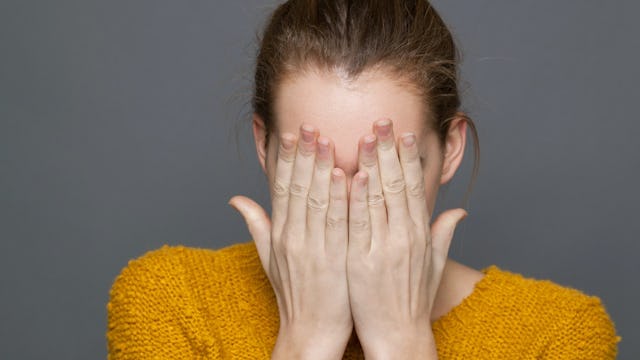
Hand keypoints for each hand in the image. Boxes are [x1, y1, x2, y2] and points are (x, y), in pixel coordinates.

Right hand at [230, 124, 351, 359]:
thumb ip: (257, 224)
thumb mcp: (269, 258)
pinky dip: (340, 198)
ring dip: (321, 167)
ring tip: (326, 138)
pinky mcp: (334, 260)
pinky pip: (337, 223)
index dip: (287, 160)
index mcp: (280, 234)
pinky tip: (346, 175)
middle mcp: (293, 237)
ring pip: (316, 200)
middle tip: (309, 124)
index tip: (292, 134)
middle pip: (298, 188)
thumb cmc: (295, 293)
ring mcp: (313, 248)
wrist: (310, 331)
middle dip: (303, 154)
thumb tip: (235, 198)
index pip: (282, 189)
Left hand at [346, 119, 467, 358]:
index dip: (408, 158)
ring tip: (366, 135)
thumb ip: (443, 234)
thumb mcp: (433, 265)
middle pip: (397, 185)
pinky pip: (360, 223)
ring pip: (379, 198)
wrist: (398, 336)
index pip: (414, 187)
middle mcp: (405, 236)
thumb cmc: (411, 300)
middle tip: (382, 120)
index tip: (402, 132)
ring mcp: (385, 248)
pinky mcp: (363, 261)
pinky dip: (357, 197)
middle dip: (389, 150)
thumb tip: (459, 212)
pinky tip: (352, 174)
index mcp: (419, 234)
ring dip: (372, 164)